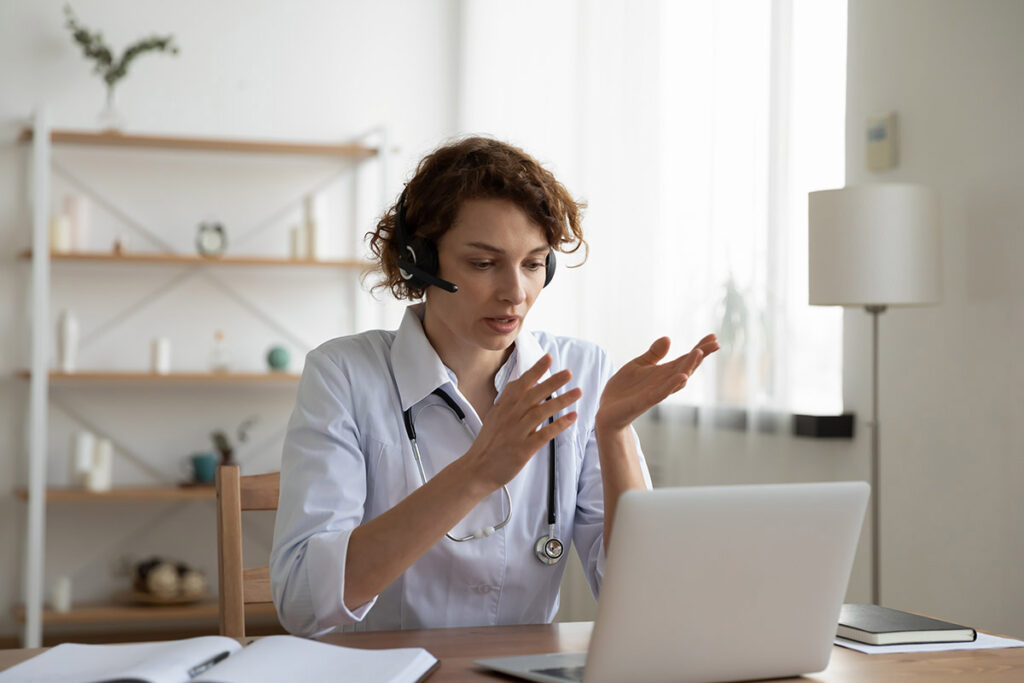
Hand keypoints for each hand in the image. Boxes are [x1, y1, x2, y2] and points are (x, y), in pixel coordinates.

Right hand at [462, 354, 580, 491]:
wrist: (477, 469)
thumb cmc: (488, 444)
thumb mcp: (494, 417)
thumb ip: (508, 401)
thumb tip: (519, 383)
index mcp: (503, 408)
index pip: (520, 384)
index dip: (535, 370)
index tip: (548, 358)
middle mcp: (510, 417)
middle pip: (533, 394)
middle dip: (552, 382)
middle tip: (568, 373)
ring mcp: (516, 433)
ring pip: (540, 412)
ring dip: (560, 401)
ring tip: (577, 392)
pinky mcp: (523, 449)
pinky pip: (544, 434)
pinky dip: (559, 425)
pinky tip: (571, 417)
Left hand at [596, 334, 718, 431]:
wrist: (607, 411)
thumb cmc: (624, 389)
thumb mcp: (638, 365)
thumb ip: (653, 354)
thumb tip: (668, 338)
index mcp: (663, 373)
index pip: (685, 358)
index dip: (699, 348)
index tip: (713, 336)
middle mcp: (664, 382)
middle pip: (686, 367)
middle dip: (700, 355)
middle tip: (715, 343)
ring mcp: (656, 392)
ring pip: (677, 379)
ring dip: (689, 366)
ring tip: (699, 352)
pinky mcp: (645, 401)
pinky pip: (662, 393)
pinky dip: (672, 385)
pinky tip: (682, 377)